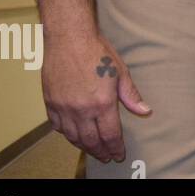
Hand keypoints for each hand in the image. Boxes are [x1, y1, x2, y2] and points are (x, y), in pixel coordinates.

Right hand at [42, 32, 148, 162]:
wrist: (68, 38)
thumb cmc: (97, 51)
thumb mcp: (121, 71)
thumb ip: (130, 95)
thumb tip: (145, 111)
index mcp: (102, 103)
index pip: (110, 135)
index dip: (115, 147)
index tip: (119, 154)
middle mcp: (81, 110)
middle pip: (91, 140)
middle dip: (100, 152)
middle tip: (106, 157)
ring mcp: (63, 108)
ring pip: (73, 137)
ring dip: (84, 146)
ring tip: (92, 150)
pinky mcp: (50, 103)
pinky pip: (57, 126)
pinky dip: (66, 134)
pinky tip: (73, 135)